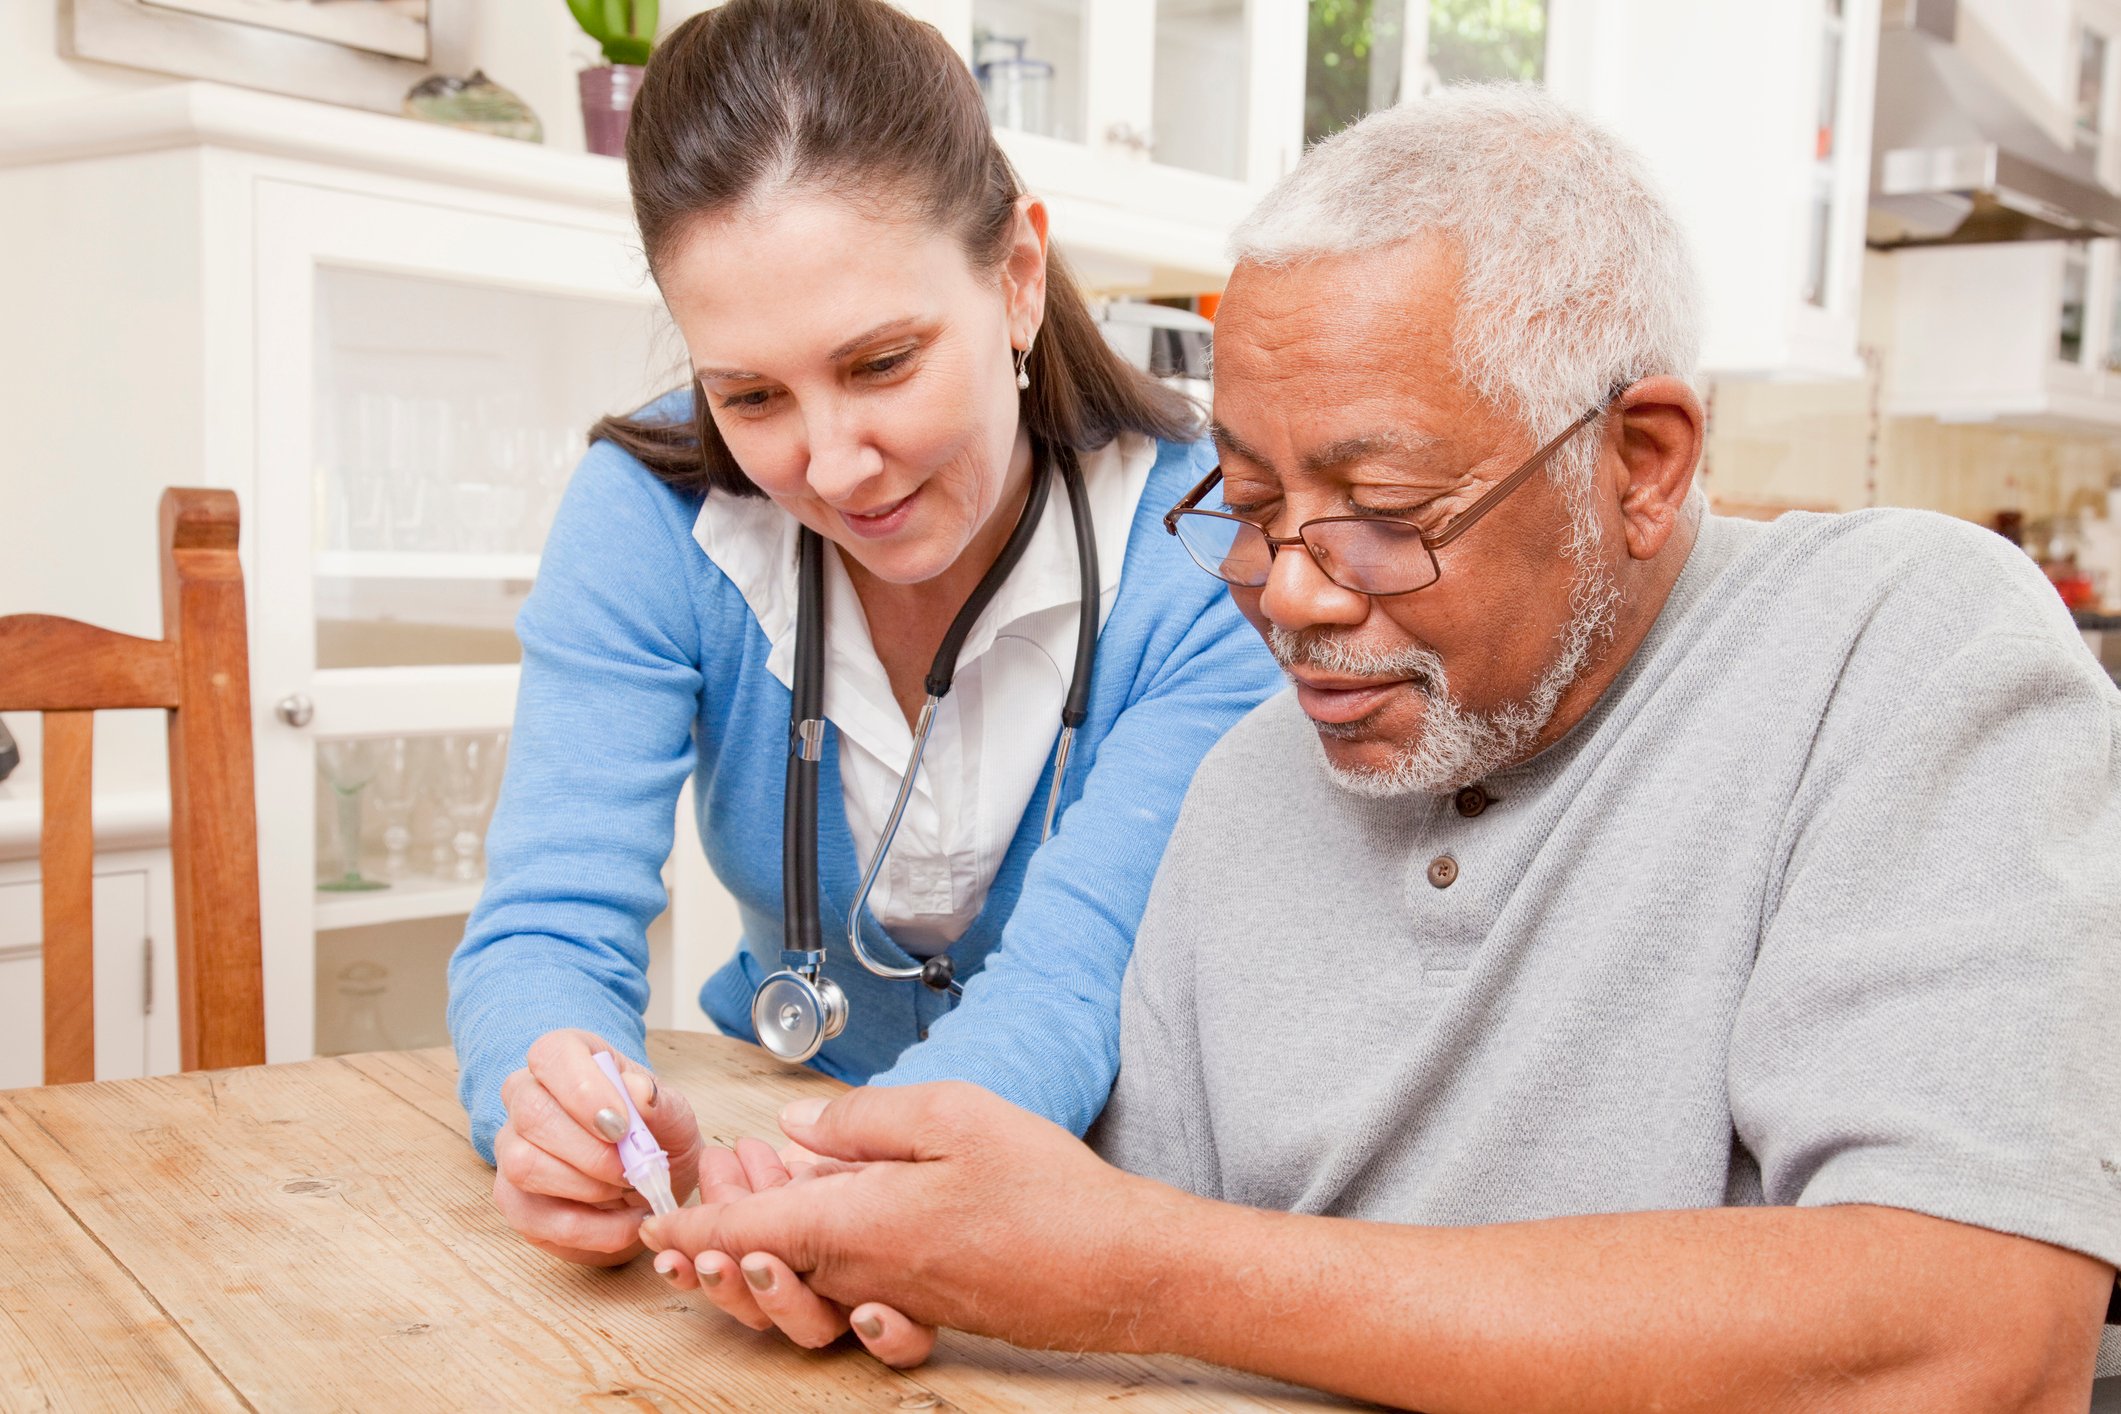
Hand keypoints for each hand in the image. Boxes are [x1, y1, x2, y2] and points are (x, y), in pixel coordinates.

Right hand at [491, 1029, 701, 1265]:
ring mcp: (512, 1149)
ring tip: (627, 1191)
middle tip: (631, 1170)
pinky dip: (589, 1229)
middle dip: (589, 1150)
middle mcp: (527, 1097)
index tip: (622, 1125)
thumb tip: (640, 1091)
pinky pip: (535, 1219)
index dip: (584, 1089)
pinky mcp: (513, 1201)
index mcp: (566, 1059)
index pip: (552, 1054)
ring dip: (587, 1188)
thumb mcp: (675, 1117)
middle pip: (531, 1112)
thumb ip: (661, 1102)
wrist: (652, 1183)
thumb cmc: (657, 1136)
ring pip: (524, 1165)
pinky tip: (623, 1224)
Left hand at [640, 1082, 1186, 1350]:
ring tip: (763, 1206)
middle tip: (711, 1190)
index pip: (751, 1231)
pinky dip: (826, 1266)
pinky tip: (843, 1224)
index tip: (654, 1226)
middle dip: (724, 1233)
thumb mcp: (954, 1117)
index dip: (696, 1225)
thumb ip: (867, 1118)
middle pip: (768, 1264)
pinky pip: (856, 1291)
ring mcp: (901, 1297)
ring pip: (808, 1282)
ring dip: (768, 1253)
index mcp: (860, 1225)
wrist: (1121, 1268)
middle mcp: (867, 1274)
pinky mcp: (932, 1307)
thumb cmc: (1049, 1190)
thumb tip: (800, 1125)